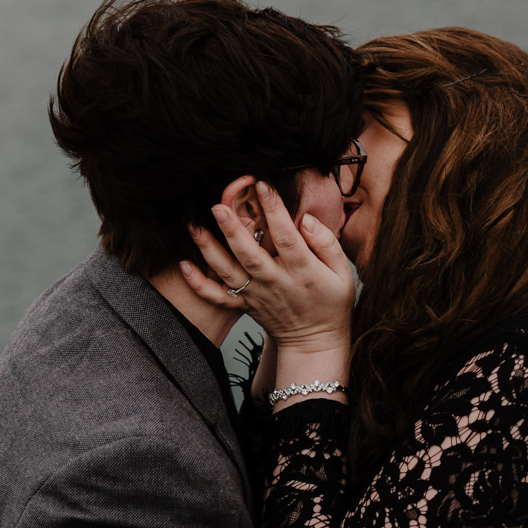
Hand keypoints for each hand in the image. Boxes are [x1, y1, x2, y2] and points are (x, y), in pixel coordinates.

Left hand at [179, 180, 352, 355]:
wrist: (314, 343)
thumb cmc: (331, 302)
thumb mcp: (342, 273)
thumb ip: (326, 244)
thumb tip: (305, 219)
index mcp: (302, 272)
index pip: (287, 237)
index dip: (275, 210)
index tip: (263, 185)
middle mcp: (276, 283)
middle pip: (250, 255)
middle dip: (232, 230)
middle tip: (218, 206)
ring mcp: (256, 295)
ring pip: (229, 272)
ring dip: (209, 250)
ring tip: (194, 226)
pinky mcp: (244, 306)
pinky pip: (218, 297)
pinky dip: (199, 284)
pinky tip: (184, 265)